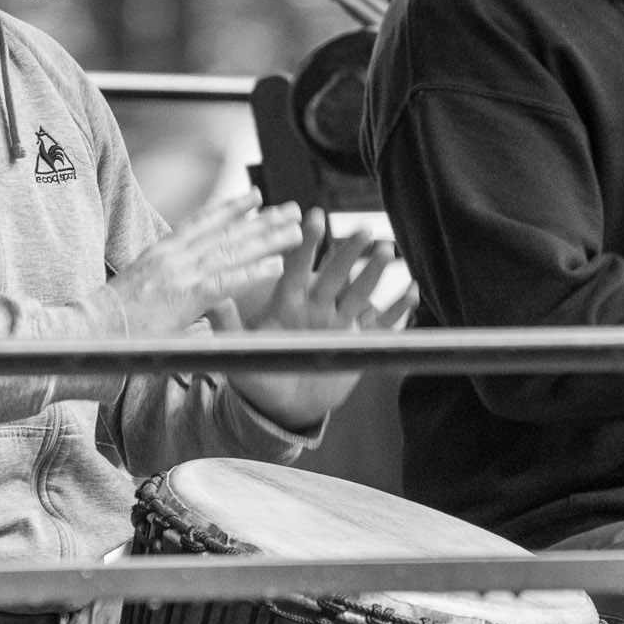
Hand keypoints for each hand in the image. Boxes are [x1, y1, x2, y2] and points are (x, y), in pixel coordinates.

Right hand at [105, 191, 303, 336]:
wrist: (88, 332)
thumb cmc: (112, 323)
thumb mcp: (145, 297)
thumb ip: (176, 298)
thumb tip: (202, 315)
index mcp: (162, 252)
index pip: (203, 222)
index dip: (232, 208)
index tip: (257, 197)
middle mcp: (173, 256)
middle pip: (227, 232)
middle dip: (263, 220)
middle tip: (292, 209)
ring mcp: (179, 275)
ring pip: (233, 250)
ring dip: (268, 239)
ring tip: (296, 231)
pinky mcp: (185, 297)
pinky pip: (226, 280)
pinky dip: (253, 271)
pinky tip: (276, 264)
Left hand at [210, 208, 417, 430]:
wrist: (283, 406)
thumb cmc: (259, 374)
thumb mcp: (241, 348)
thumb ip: (227, 323)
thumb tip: (210, 295)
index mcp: (288, 303)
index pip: (296, 268)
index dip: (304, 245)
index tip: (311, 217)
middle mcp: (316, 307)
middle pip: (334, 275)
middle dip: (348, 252)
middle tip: (362, 228)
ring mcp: (340, 324)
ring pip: (360, 294)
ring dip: (374, 274)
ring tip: (387, 251)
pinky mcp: (358, 345)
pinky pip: (382, 326)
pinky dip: (398, 311)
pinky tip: (412, 291)